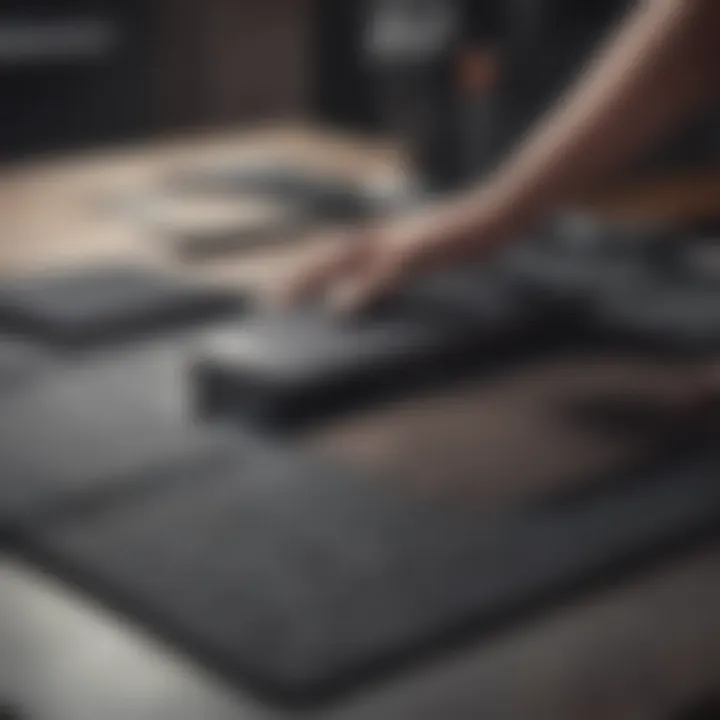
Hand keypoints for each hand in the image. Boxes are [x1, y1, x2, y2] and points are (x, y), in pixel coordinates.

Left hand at [276, 200, 512, 311]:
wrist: (498, 215)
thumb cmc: (465, 238)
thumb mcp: (427, 253)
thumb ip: (399, 267)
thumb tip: (376, 286)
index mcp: (386, 238)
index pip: (339, 251)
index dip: (309, 267)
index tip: (283, 287)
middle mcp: (386, 237)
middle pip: (332, 253)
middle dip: (299, 276)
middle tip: (270, 300)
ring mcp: (400, 243)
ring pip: (346, 261)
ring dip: (314, 280)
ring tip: (287, 301)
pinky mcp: (418, 254)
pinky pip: (381, 275)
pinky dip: (358, 290)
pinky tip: (339, 308)